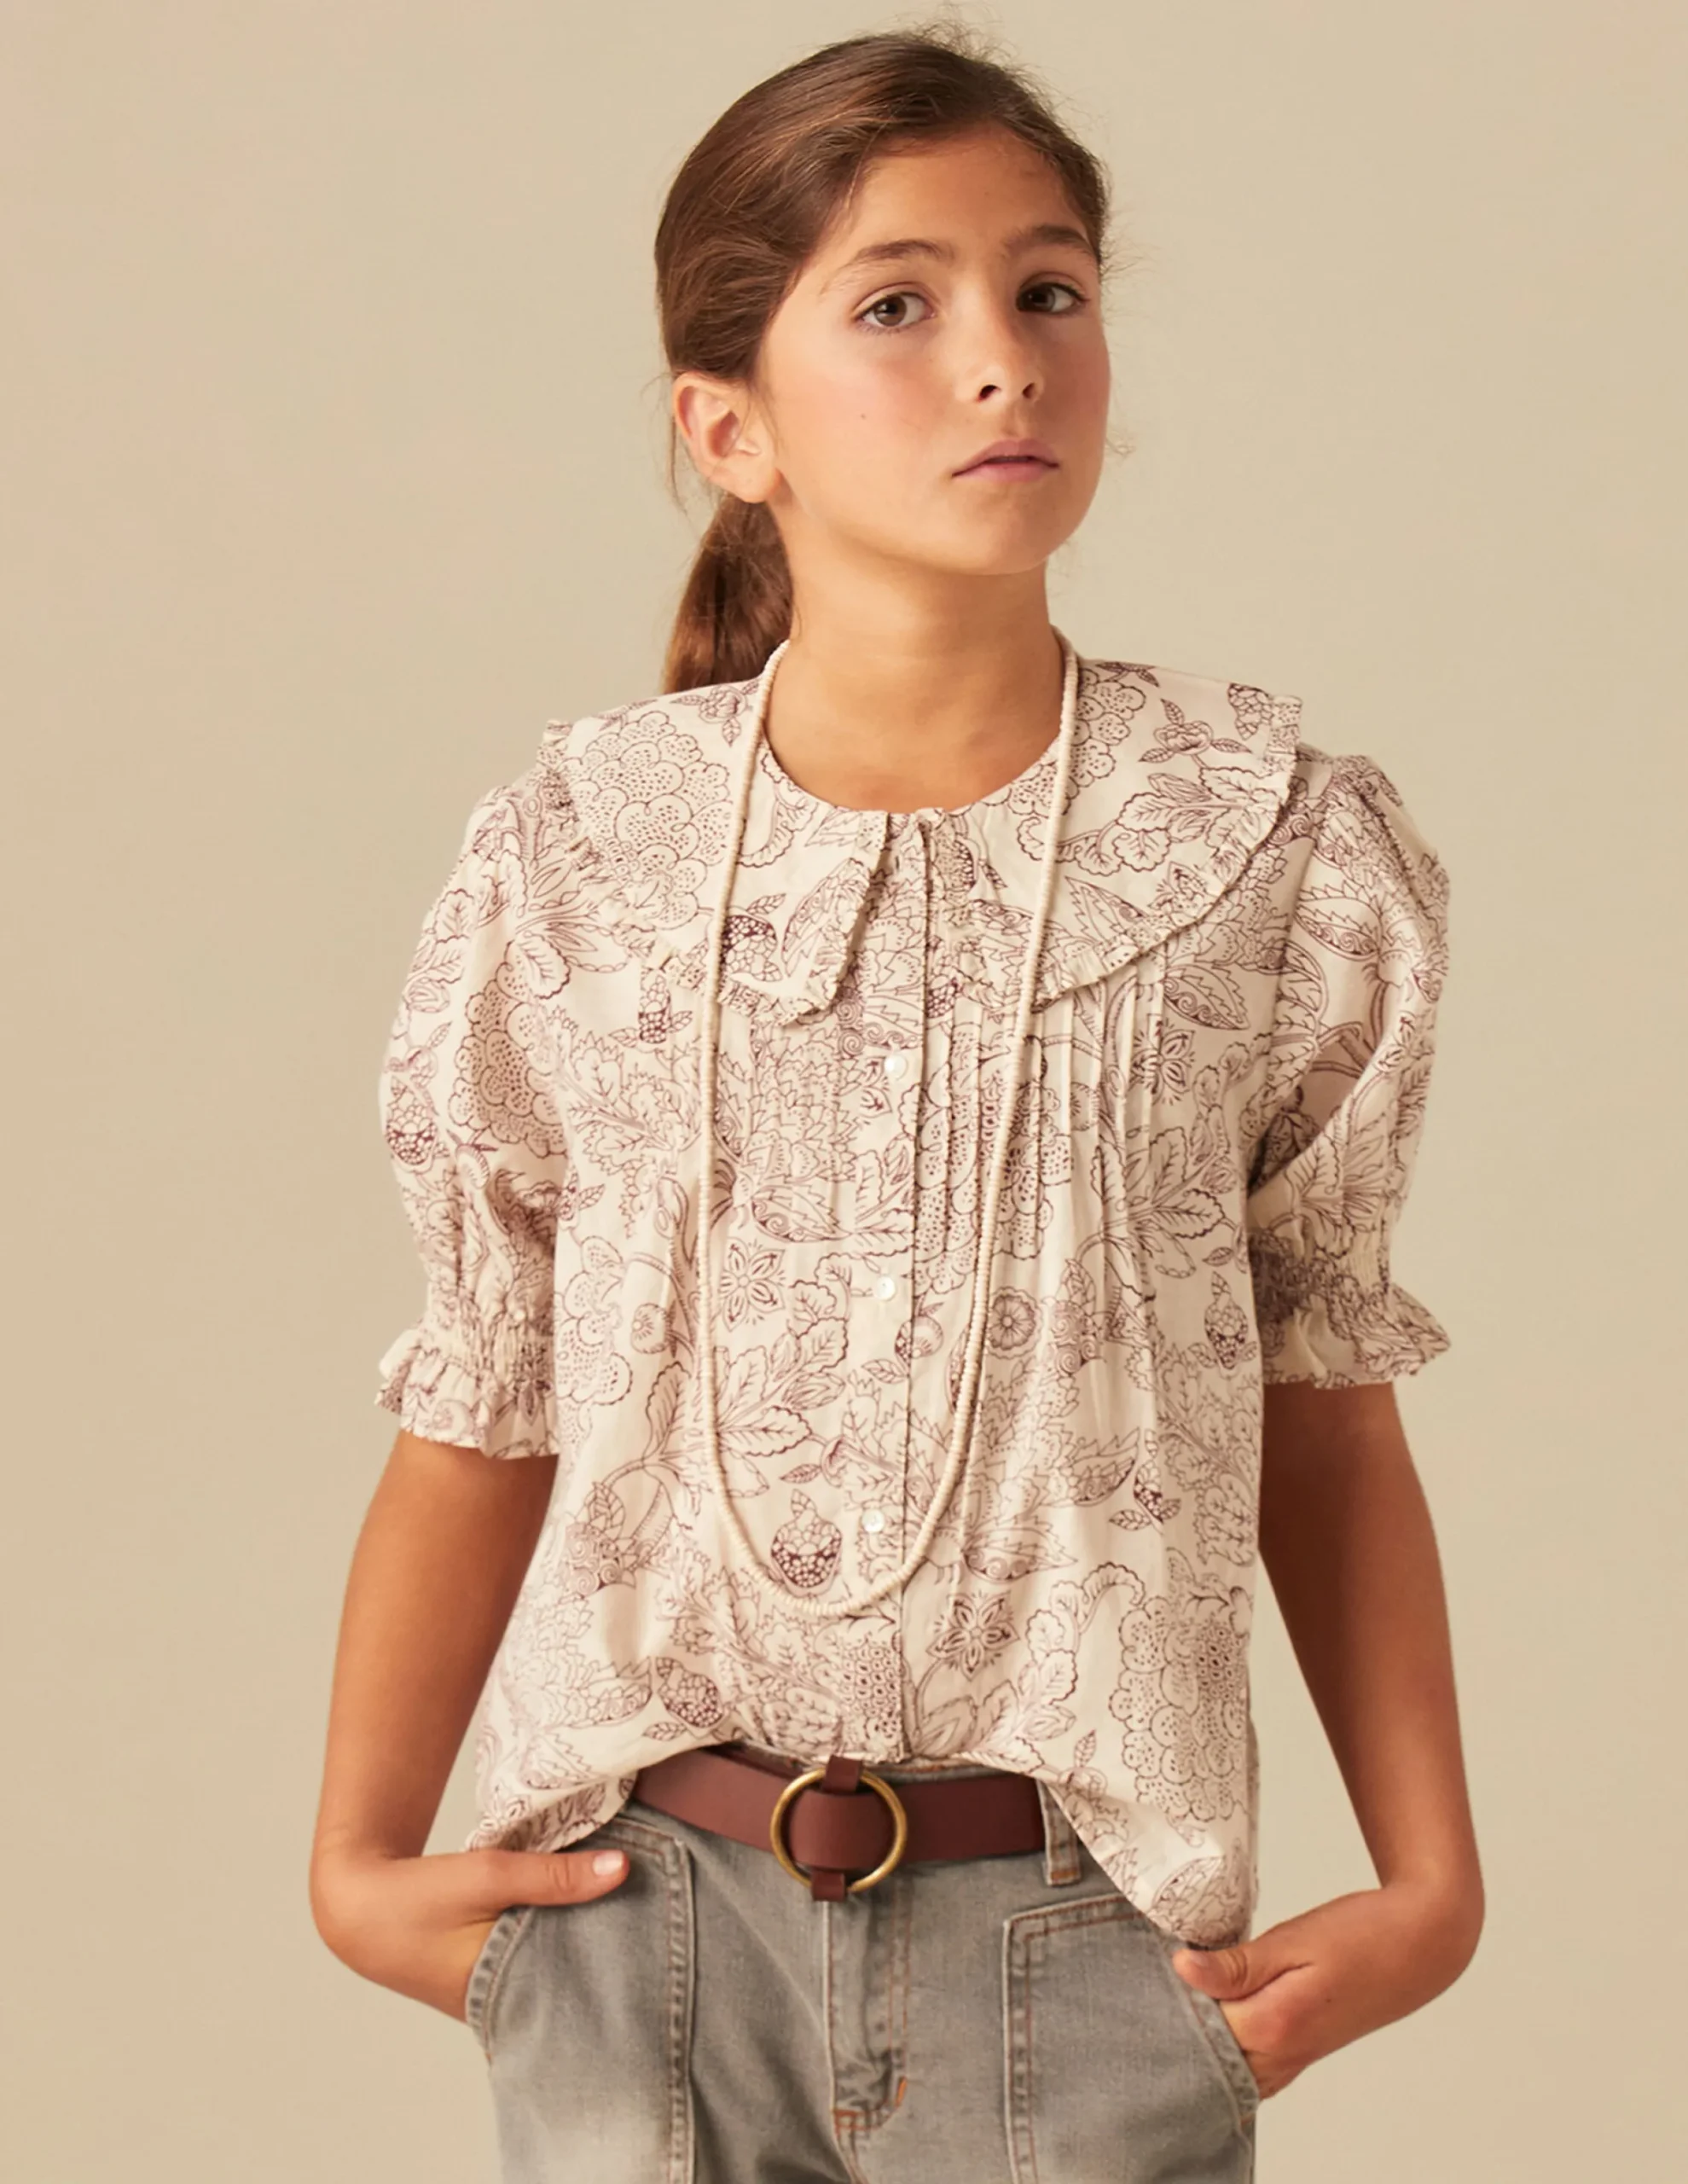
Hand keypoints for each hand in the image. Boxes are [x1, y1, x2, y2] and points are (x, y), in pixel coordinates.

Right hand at [310, 1840, 632, 2022]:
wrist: (356, 1905)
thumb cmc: (417, 1896)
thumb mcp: (488, 1875)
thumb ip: (555, 1876)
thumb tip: (623, 1869)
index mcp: (500, 1999)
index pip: (577, 1994)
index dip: (617, 1967)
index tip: (659, 1944)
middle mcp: (499, 2009)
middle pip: (569, 1985)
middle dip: (605, 1957)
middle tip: (656, 1927)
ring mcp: (491, 1997)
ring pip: (552, 1971)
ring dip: (580, 1943)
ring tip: (633, 1916)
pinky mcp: (486, 1978)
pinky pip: (534, 1961)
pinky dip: (556, 1939)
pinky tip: (587, 1914)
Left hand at [1169, 1880, 1482, 2099]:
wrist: (1419, 1946)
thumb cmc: (1359, 1935)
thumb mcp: (1293, 1938)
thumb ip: (1236, 1964)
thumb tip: (1180, 1968)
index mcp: (1273, 2025)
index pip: (1194, 2028)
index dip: (1166, 2000)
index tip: (1141, 1973)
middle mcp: (1280, 2056)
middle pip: (1205, 2055)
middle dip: (1176, 2025)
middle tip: (1143, 1986)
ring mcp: (1291, 2060)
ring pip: (1226, 2065)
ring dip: (1199, 2036)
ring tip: (1169, 1995)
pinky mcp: (1299, 2052)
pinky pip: (1248, 2064)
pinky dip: (1224, 2045)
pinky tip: (1206, 2014)